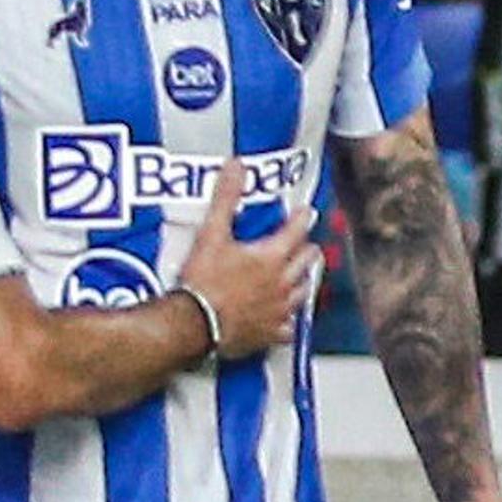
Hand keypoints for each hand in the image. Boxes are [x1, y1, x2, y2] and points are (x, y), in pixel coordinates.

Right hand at [166, 155, 317, 358]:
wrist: (194, 324)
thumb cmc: (203, 282)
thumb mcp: (212, 233)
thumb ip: (226, 199)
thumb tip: (235, 167)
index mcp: (271, 258)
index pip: (296, 231)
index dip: (302, 218)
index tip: (305, 212)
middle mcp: (281, 284)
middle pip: (305, 262)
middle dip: (307, 250)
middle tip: (306, 244)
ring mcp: (277, 311)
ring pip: (302, 294)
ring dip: (303, 283)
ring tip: (302, 278)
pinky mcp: (268, 334)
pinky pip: (287, 329)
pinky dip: (288, 323)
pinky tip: (286, 322)